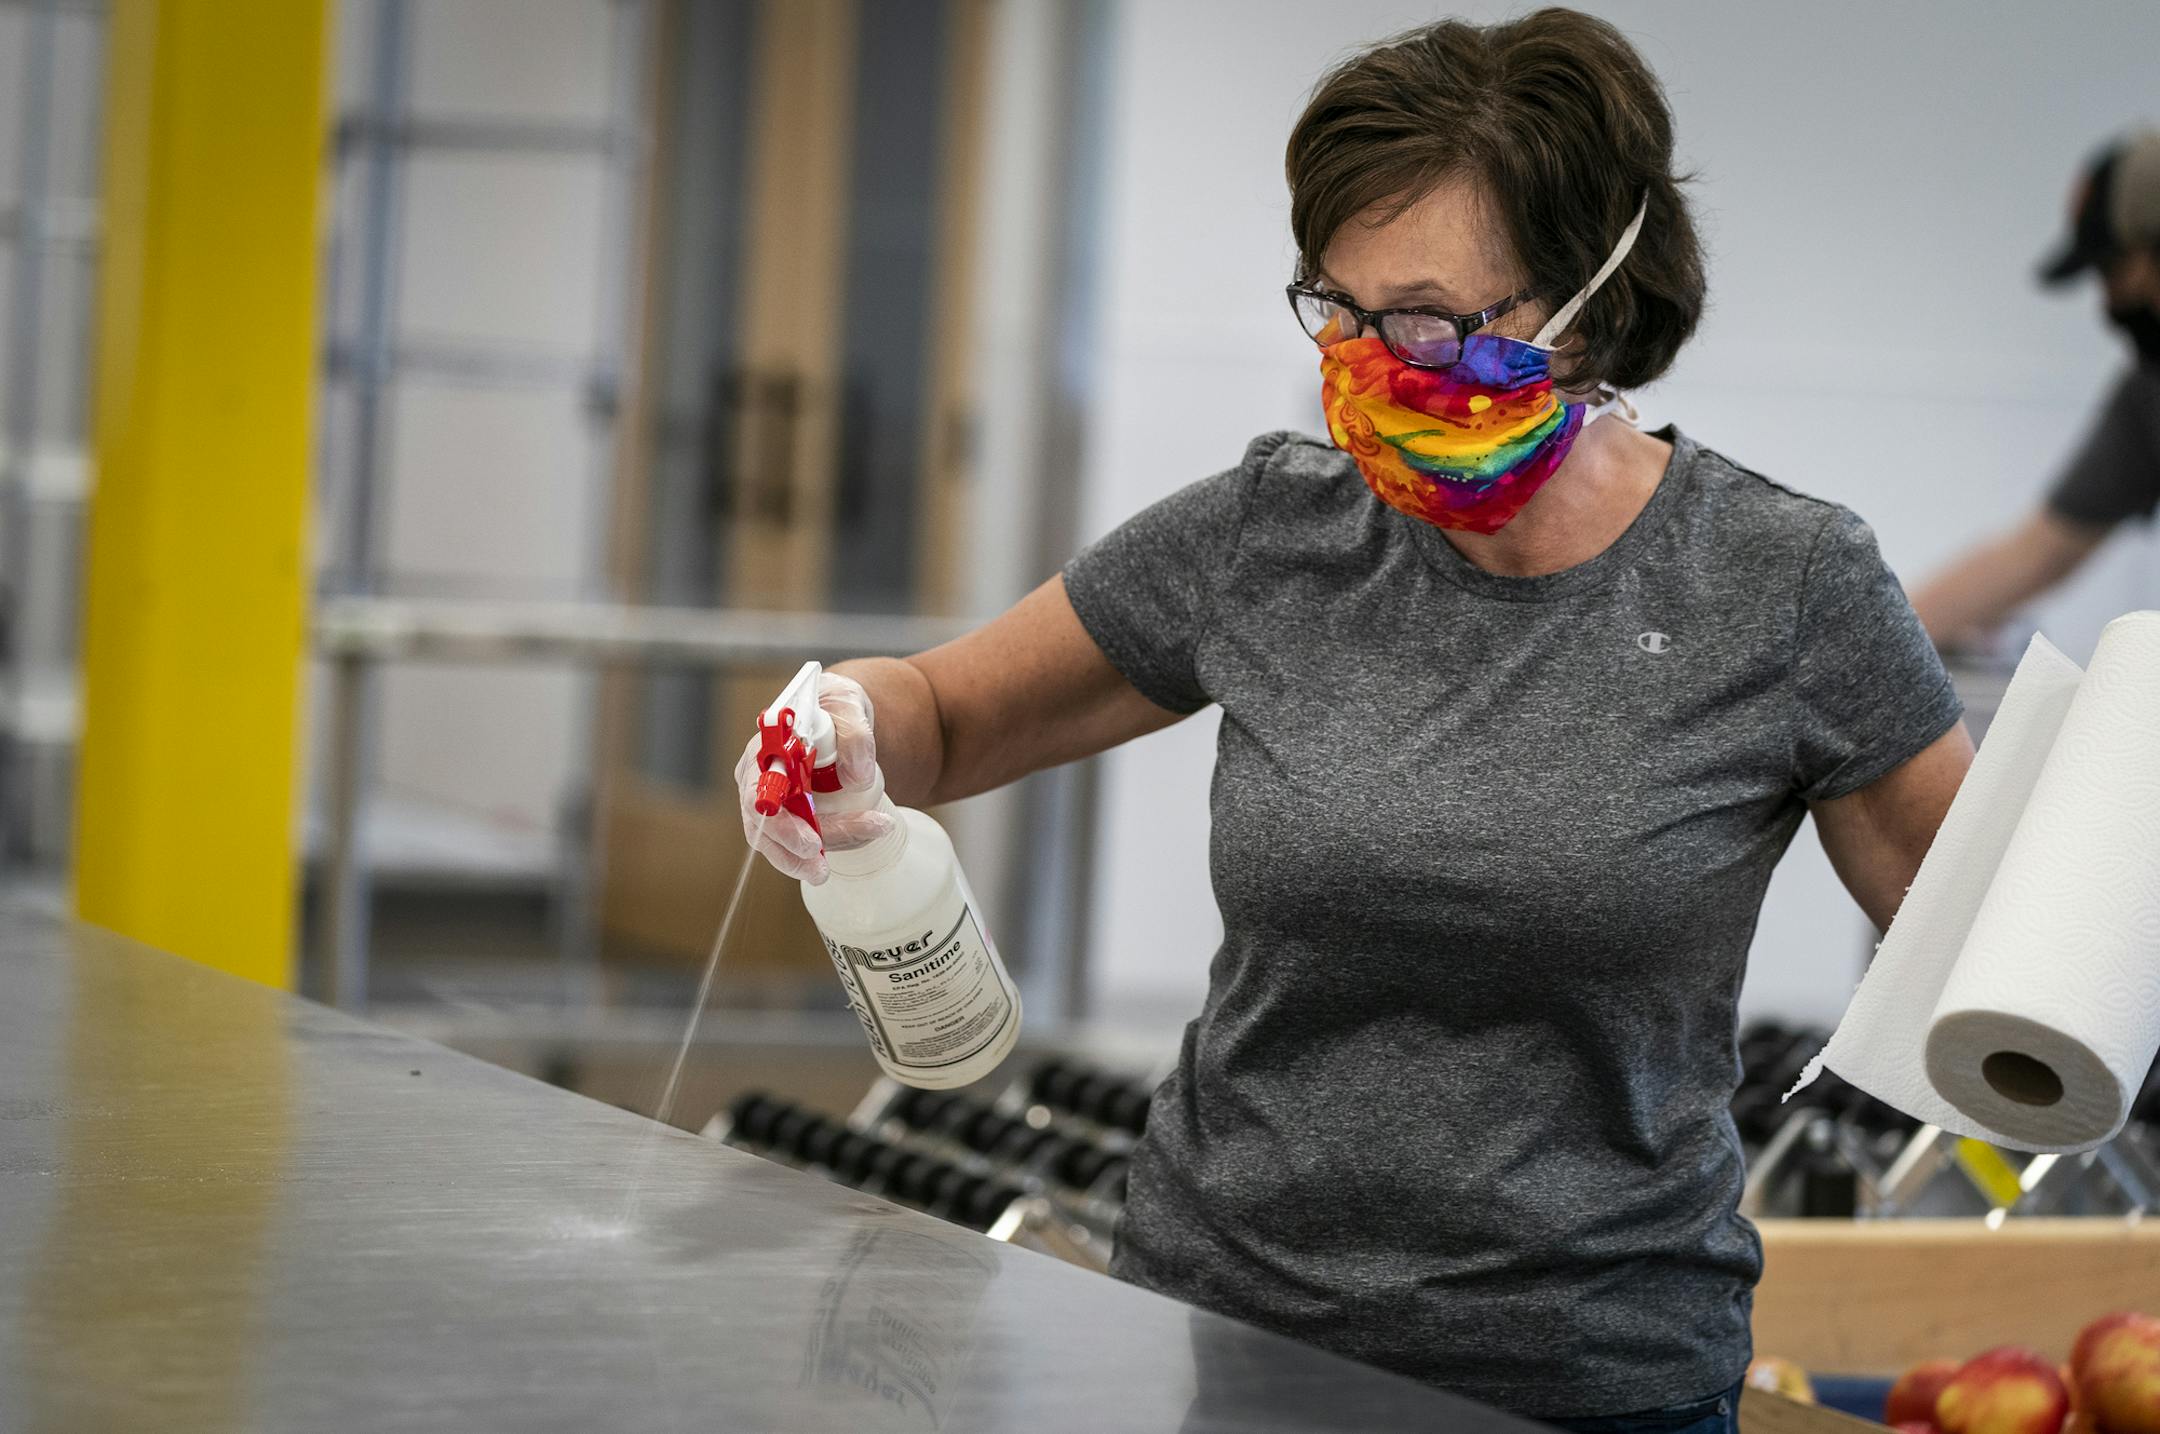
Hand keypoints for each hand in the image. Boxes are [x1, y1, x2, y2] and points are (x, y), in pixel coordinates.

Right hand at [735, 670, 894, 884]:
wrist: (841, 719)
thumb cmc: (836, 708)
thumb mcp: (849, 706)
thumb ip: (855, 733)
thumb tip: (858, 775)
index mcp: (765, 748)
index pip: (759, 789)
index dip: (780, 820)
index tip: (810, 839)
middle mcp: (760, 778)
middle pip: (764, 825)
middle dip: (793, 850)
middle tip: (821, 868)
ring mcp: (774, 801)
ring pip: (779, 842)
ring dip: (810, 858)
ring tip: (848, 855)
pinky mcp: (791, 816)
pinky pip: (799, 843)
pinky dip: (825, 849)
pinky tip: (860, 839)